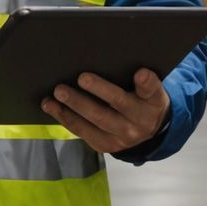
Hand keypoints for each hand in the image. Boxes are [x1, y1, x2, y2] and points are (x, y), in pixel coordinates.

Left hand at [41, 69, 169, 153]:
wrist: (151, 130)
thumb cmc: (144, 99)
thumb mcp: (151, 88)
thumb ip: (141, 80)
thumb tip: (115, 59)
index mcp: (153, 102)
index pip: (151, 90)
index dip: (146, 82)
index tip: (140, 73)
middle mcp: (140, 122)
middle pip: (115, 105)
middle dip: (91, 95)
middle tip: (75, 80)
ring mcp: (122, 137)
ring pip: (94, 122)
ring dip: (71, 108)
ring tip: (55, 95)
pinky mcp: (107, 146)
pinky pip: (84, 132)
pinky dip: (66, 118)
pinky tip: (52, 107)